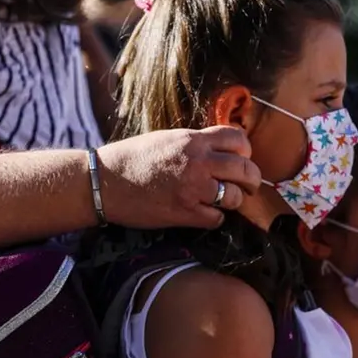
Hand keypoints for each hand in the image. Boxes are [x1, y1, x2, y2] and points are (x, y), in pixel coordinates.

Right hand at [97, 126, 261, 228]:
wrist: (106, 181)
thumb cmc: (132, 158)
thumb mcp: (167, 138)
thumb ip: (195, 143)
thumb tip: (219, 150)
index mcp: (193, 140)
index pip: (238, 139)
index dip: (245, 151)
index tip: (241, 159)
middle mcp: (198, 162)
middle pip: (245, 169)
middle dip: (252, 180)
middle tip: (249, 187)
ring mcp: (193, 189)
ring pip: (235, 197)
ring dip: (234, 201)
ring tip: (225, 202)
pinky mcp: (185, 213)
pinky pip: (217, 219)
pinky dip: (214, 218)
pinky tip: (205, 214)